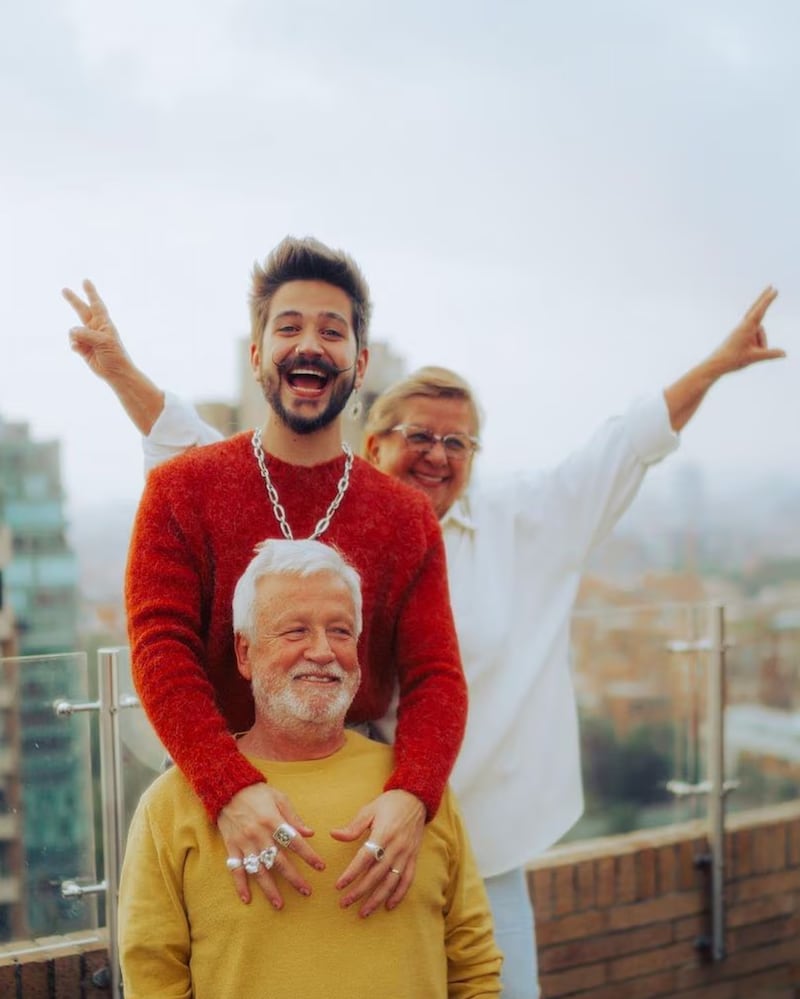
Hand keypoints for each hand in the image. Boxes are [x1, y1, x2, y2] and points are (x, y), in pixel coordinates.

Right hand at [62, 278, 132, 380]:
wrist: (116, 373)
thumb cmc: (115, 355)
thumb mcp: (103, 342)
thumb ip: (86, 334)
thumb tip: (71, 331)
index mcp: (104, 323)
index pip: (96, 304)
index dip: (91, 292)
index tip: (85, 281)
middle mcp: (95, 328)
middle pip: (81, 310)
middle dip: (73, 300)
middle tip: (64, 289)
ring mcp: (88, 338)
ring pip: (74, 331)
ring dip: (75, 338)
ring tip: (83, 346)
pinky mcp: (83, 348)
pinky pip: (73, 343)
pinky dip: (74, 346)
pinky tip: (80, 351)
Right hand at [218, 783, 324, 908]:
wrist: (227, 788)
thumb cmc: (257, 792)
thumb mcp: (279, 798)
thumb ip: (294, 817)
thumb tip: (310, 833)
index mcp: (273, 820)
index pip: (295, 842)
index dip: (309, 855)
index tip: (320, 867)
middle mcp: (259, 834)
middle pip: (279, 861)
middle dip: (294, 878)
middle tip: (306, 892)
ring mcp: (244, 843)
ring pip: (258, 870)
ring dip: (269, 889)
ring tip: (280, 904)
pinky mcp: (231, 847)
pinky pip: (235, 870)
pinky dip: (240, 885)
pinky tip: (247, 899)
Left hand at [330, 789, 425, 916]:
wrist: (416, 799)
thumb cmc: (389, 804)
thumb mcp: (369, 810)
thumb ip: (353, 826)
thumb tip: (334, 835)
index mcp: (384, 833)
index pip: (365, 858)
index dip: (352, 873)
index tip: (339, 885)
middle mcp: (396, 847)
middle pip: (376, 875)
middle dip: (360, 891)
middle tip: (344, 903)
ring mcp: (406, 854)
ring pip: (391, 882)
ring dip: (377, 899)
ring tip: (363, 912)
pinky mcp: (413, 858)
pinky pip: (407, 880)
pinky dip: (399, 895)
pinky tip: (388, 906)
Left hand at [707, 285, 785, 374]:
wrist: (717, 364)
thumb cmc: (734, 359)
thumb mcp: (754, 357)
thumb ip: (770, 354)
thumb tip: (784, 353)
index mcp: (746, 327)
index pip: (760, 310)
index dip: (767, 300)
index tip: (773, 290)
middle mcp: (744, 326)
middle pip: (757, 310)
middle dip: (764, 299)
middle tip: (771, 286)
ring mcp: (742, 330)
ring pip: (760, 335)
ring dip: (760, 346)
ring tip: (746, 354)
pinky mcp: (741, 335)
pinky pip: (756, 338)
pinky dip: (758, 347)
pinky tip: (747, 353)